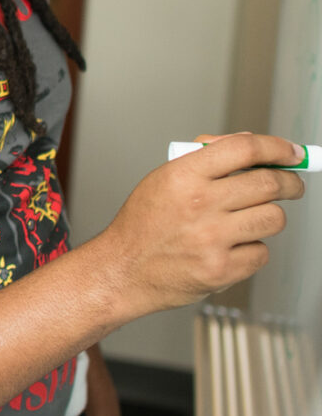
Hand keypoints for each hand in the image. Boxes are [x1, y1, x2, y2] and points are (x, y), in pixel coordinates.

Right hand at [96, 132, 305, 317]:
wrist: (124, 269)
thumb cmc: (143, 224)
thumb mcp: (163, 179)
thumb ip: (204, 159)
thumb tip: (248, 145)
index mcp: (182, 175)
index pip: (244, 149)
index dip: (276, 148)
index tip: (292, 152)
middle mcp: (198, 204)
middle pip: (269, 183)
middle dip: (290, 182)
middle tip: (292, 184)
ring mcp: (212, 239)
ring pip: (274, 218)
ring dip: (270, 216)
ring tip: (252, 218)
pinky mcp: (222, 270)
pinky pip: (261, 252)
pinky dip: (252, 249)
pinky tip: (231, 246)